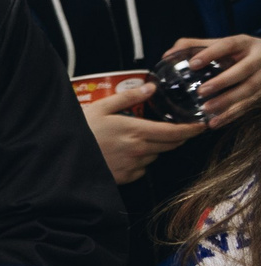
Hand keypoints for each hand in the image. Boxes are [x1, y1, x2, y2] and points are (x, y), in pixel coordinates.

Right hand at [83, 81, 204, 183]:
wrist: (62, 158)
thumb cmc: (80, 130)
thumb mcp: (101, 107)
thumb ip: (129, 97)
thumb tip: (151, 88)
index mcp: (137, 130)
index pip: (175, 132)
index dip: (192, 129)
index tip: (202, 125)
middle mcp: (139, 150)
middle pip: (170, 145)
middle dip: (175, 137)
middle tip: (173, 129)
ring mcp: (133, 165)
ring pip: (156, 156)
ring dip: (155, 148)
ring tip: (138, 140)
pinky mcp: (125, 177)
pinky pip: (142, 169)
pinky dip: (140, 162)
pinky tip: (126, 154)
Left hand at [165, 33, 260, 130]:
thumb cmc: (236, 53)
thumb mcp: (220, 45)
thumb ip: (194, 46)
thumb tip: (168, 55)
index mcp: (243, 43)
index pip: (228, 45)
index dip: (211, 54)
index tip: (192, 64)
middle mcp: (257, 58)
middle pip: (243, 70)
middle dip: (223, 81)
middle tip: (201, 91)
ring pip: (249, 89)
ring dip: (228, 101)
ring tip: (207, 109)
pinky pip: (249, 105)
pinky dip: (232, 115)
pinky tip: (215, 122)